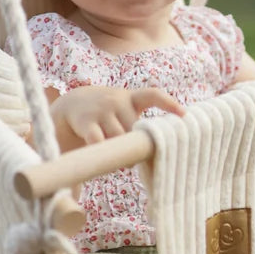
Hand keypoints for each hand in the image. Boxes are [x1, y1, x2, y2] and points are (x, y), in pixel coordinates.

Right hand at [49, 85, 184, 148]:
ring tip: (119, 159)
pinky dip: (103, 150)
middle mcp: (117, 100)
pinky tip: (101, 155)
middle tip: (137, 157)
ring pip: (119, 137)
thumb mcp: (122, 110)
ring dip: (120, 151)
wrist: (69, 105)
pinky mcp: (86, 122)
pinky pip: (99, 141)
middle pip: (135, 128)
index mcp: (130, 97)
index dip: (169, 103)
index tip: (185, 114)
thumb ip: (138, 124)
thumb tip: (161, 143)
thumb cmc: (105, 114)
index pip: (153, 94)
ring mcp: (101, 110)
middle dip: (137, 143)